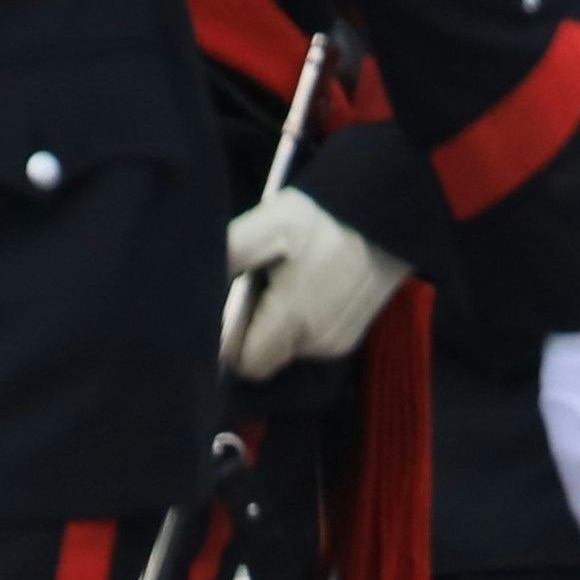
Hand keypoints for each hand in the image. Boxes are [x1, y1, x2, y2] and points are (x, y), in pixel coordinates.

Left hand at [223, 185, 410, 375]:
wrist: (383, 218)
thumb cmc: (321, 220)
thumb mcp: (271, 223)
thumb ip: (231, 253)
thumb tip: (196, 281)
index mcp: (293, 317)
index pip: (242, 361)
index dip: (226, 339)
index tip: (226, 308)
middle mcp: (314, 342)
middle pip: (261, 360)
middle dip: (249, 333)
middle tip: (253, 290)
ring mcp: (334, 344)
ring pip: (284, 352)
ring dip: (274, 329)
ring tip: (281, 286)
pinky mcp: (348, 340)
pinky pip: (307, 346)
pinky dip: (298, 327)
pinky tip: (304, 292)